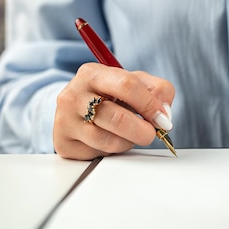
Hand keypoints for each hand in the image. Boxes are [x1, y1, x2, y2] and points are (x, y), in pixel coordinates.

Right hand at [53, 63, 174, 159]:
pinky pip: (98, 154)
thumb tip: (164, 114)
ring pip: (109, 141)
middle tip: (151, 133)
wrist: (78, 109)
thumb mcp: (136, 82)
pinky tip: (110, 140)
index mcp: (92, 74)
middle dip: (143, 130)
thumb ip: (158, 90)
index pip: (127, 86)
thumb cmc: (111, 94)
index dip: (150, 105)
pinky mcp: (64, 143)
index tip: (163, 119)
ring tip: (128, 134)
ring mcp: (65, 120)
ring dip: (128, 142)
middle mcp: (73, 95)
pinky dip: (113, 152)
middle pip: (118, 118)